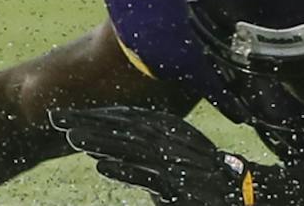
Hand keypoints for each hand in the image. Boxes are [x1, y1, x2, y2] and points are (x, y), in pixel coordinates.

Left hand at [52, 107, 255, 204]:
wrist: (249, 190)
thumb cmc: (211, 174)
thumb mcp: (180, 154)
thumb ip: (154, 152)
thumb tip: (130, 170)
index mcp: (166, 128)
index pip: (122, 117)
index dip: (93, 114)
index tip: (66, 113)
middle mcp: (168, 139)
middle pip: (119, 127)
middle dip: (85, 122)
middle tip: (54, 118)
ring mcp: (172, 160)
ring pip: (128, 148)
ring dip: (98, 142)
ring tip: (70, 137)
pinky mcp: (178, 183)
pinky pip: (147, 174)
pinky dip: (124, 169)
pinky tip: (101, 166)